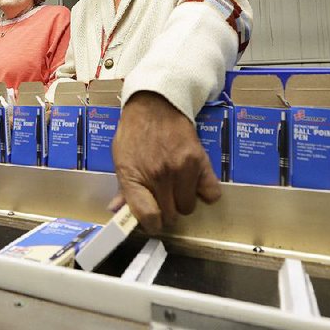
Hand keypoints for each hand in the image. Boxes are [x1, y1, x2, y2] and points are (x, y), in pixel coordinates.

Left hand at [111, 91, 220, 233]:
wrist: (155, 105)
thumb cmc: (135, 132)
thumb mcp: (121, 159)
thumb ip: (123, 188)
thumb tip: (118, 212)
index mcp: (133, 177)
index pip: (147, 216)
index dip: (151, 224)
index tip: (153, 221)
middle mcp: (157, 176)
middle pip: (170, 216)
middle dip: (166, 211)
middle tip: (163, 198)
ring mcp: (180, 170)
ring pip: (189, 207)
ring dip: (183, 201)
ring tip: (176, 186)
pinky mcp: (200, 162)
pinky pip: (211, 194)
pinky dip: (205, 192)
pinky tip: (194, 182)